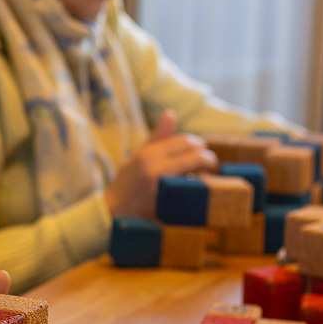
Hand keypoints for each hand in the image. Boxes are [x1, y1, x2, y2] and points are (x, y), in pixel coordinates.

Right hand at [102, 109, 216, 218]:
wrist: (114, 210)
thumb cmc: (127, 181)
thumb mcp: (139, 155)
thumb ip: (158, 136)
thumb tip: (170, 113)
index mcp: (150, 153)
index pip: (186, 141)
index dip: (198, 145)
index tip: (200, 152)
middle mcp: (155, 166)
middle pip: (196, 154)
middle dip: (207, 159)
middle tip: (208, 165)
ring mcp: (162, 185)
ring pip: (198, 173)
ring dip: (205, 174)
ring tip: (202, 177)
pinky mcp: (167, 202)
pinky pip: (192, 191)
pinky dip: (198, 189)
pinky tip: (195, 191)